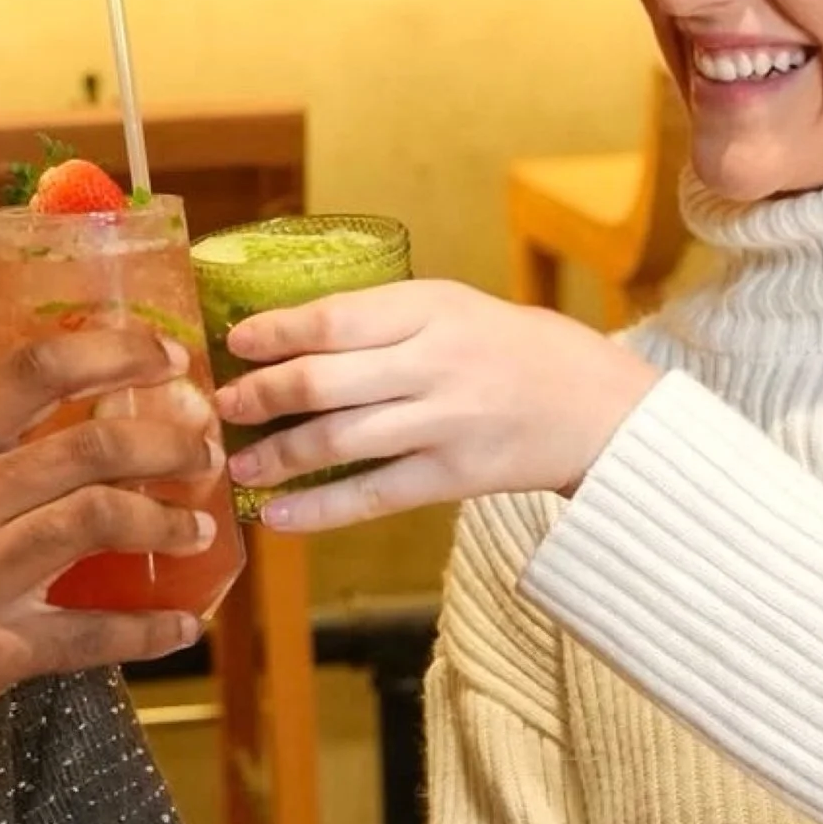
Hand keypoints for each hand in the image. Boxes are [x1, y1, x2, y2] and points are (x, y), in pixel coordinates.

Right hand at [0, 328, 228, 762]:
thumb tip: (69, 418)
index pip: (34, 372)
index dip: (115, 353)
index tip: (167, 358)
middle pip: (88, 449)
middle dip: (167, 444)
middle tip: (203, 451)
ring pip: (98, 524)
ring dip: (167, 524)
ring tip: (197, 528)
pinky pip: (89, 634)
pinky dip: (147, 630)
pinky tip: (181, 626)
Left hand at [214, 278, 655, 527]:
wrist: (600, 408)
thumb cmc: (517, 350)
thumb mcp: (456, 308)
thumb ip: (385, 320)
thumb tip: (292, 338)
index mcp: (432, 308)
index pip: (333, 318)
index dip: (275, 332)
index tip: (234, 341)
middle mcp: (435, 362)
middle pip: (324, 381)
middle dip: (260, 396)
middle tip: (222, 405)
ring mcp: (445, 422)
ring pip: (338, 441)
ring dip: (277, 455)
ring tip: (237, 463)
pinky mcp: (455, 477)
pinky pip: (372, 495)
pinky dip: (319, 508)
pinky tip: (277, 515)